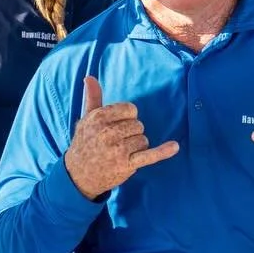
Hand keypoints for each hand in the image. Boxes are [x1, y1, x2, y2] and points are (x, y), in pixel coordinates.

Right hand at [64, 76, 178, 200]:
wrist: (78, 175)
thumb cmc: (84, 144)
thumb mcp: (86, 119)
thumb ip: (93, 98)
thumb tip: (90, 77)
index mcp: (99, 117)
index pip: (130, 109)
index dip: (127, 118)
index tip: (117, 126)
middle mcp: (108, 132)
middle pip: (138, 125)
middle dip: (131, 133)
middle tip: (116, 142)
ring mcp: (118, 149)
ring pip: (143, 139)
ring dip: (136, 147)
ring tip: (120, 153)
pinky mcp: (127, 164)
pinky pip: (149, 155)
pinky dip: (163, 151)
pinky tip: (174, 146)